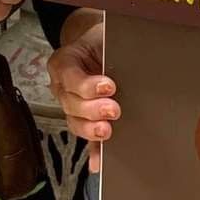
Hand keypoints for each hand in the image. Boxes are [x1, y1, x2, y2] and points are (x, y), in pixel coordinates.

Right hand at [46, 10, 116, 171]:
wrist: (101, 46)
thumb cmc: (105, 40)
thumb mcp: (105, 36)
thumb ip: (110, 46)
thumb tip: (136, 56)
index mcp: (64, 62)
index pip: (70, 75)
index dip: (88, 84)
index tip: (109, 86)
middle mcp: (63, 87)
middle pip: (72, 103)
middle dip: (92, 109)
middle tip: (114, 109)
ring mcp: (72, 106)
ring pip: (76, 123)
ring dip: (91, 130)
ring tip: (107, 131)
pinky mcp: (86, 122)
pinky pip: (87, 139)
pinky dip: (93, 152)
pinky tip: (97, 163)